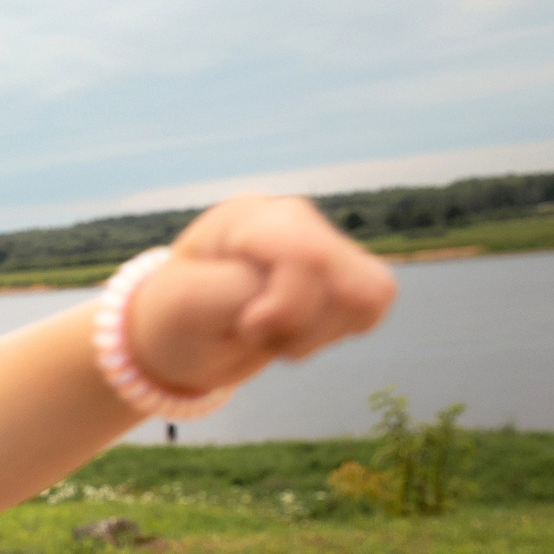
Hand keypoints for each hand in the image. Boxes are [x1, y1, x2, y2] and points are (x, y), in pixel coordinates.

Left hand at [130, 196, 395, 394]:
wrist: (178, 335)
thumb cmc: (178, 317)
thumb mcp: (188, 304)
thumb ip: (239, 287)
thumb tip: (301, 282)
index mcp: (250, 218)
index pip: (310, 257)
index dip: (287, 309)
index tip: (246, 326)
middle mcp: (293, 218)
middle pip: (349, 279)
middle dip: (305, 325)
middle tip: (257, 331)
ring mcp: (321, 241)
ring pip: (372, 292)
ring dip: (323, 332)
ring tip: (275, 332)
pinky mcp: (343, 270)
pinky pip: (375, 304)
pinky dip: (338, 332)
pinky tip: (298, 331)